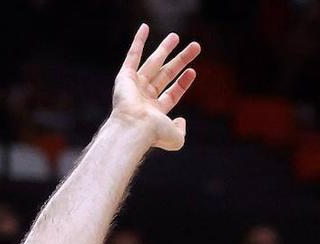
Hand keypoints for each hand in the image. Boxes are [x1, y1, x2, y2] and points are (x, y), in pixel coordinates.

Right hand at [110, 24, 199, 150]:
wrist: (135, 127)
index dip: (183, 82)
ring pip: (153, 63)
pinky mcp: (125, 77)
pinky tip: (145, 28)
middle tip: (195, 47)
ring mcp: (135, 86)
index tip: (193, 71)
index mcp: (155, 111)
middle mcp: (145, 97)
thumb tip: (181, 120)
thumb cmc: (154, 135)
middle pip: (166, 74)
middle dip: (180, 60)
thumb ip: (181, 130)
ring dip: (165, 48)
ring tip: (176, 36)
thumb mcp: (176, 138)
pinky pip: (133, 55)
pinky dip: (138, 41)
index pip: (172, 93)